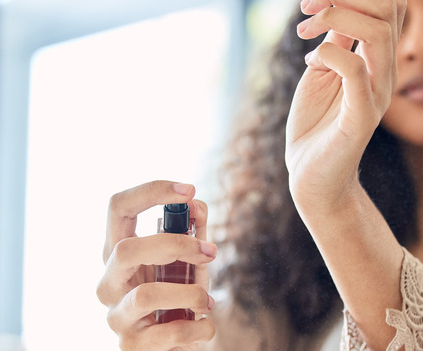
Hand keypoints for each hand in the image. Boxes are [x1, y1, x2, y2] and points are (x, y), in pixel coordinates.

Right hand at [96, 181, 217, 350]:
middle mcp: (109, 282)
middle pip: (126, 249)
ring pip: (146, 295)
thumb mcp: (189, 259)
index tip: (190, 190)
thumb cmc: (178, 296)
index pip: (117, 207)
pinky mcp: (131, 346)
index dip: (151, 191)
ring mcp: (116, 315)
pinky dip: (199, 327)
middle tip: (210, 251)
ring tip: (208, 301)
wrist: (172, 344)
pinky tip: (204, 325)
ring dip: (191, 293)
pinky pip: (168, 332)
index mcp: (119, 253)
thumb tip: (196, 205)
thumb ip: (194, 230)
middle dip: (176, 244)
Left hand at [286, 0, 405, 209]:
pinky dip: (328, 52)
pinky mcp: (362, 116)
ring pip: (379, 31)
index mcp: (378, 57)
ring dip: (335, 16)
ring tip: (305, 29)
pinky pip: (356, 69)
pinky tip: (310, 61)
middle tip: (308, 6)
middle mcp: (385, 71)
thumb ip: (336, 38)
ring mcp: (377, 93)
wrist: (311, 175)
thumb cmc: (315, 123)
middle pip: (390, 5)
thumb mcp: (323, 69)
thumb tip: (336, 3)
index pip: (391, 1)